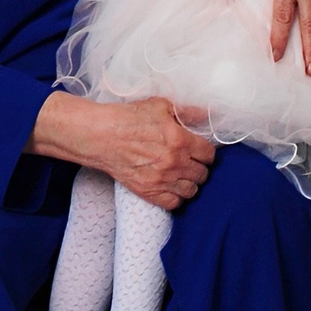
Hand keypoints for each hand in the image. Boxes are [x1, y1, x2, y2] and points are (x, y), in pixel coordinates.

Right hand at [49, 96, 216, 210]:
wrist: (102, 136)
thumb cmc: (129, 118)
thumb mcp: (160, 106)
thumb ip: (188, 112)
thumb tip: (208, 115)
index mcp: (180, 140)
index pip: (209, 155)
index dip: (206, 152)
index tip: (200, 151)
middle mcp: (174, 163)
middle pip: (203, 175)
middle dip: (199, 167)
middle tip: (191, 162)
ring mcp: (162, 180)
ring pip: (191, 191)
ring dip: (189, 183)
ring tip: (182, 175)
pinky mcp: (148, 192)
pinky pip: (174, 203)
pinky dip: (176, 197)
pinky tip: (171, 187)